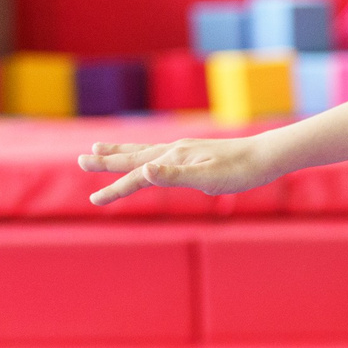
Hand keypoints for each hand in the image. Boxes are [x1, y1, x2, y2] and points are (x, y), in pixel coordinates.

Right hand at [79, 134, 281, 204]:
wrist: (266, 156)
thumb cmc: (240, 171)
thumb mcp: (209, 178)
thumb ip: (174, 175)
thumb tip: (144, 169)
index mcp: (174, 158)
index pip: (137, 176)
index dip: (115, 188)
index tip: (94, 199)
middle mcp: (174, 151)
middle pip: (132, 157)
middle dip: (107, 161)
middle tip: (81, 160)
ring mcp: (183, 150)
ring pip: (143, 151)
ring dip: (120, 152)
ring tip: (100, 148)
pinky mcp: (194, 153)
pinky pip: (159, 153)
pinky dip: (142, 154)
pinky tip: (146, 157)